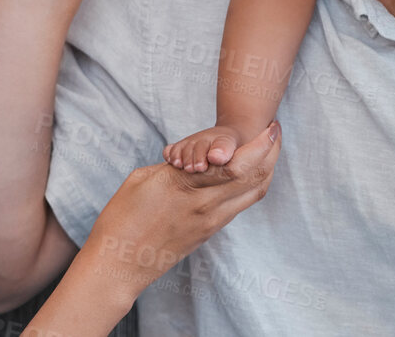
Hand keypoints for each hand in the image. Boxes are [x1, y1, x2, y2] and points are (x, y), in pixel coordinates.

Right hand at [76, 122, 281, 304]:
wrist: (119, 267)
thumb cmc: (121, 220)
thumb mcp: (142, 178)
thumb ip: (175, 166)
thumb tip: (194, 161)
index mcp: (186, 187)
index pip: (237, 164)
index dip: (260, 144)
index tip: (270, 127)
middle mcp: (206, 207)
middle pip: (254, 179)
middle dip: (271, 152)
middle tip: (275, 132)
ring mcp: (210, 223)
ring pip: (252, 194)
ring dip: (266, 169)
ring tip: (268, 149)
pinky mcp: (208, 233)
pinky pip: (240, 205)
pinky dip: (251, 185)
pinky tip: (248, 172)